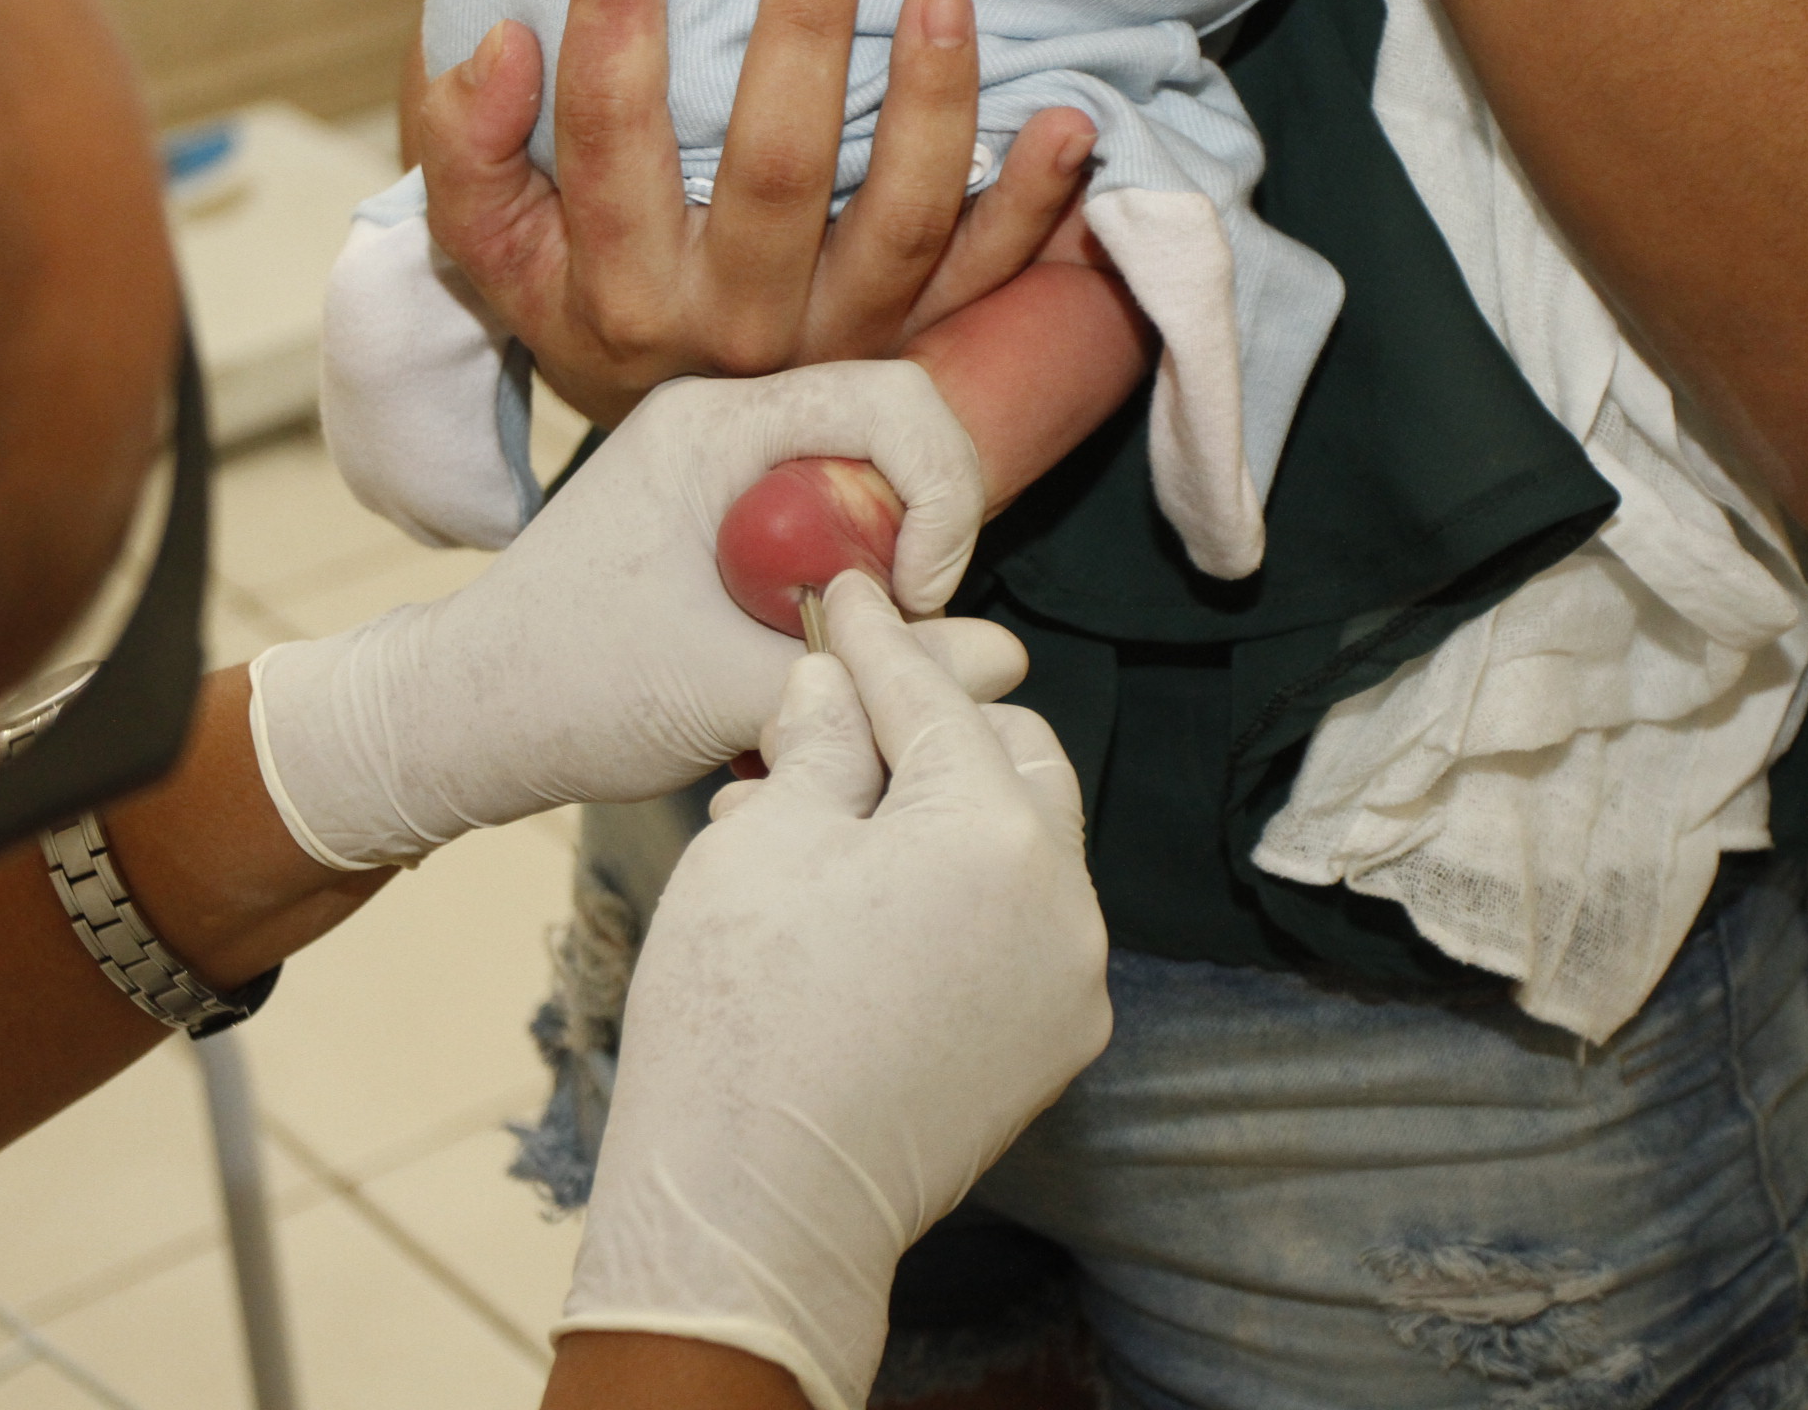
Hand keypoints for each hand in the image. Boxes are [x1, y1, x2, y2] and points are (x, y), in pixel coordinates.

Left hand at [246, 361, 1023, 868]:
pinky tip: (818, 655)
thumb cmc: (569, 693)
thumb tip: (1008, 658)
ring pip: (864, 483)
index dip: (943, 492)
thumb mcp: (732, 694)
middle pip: (892, 432)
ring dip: (885, 565)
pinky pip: (826, 522)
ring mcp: (720, 465)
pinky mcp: (720, 514)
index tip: (918, 595)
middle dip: (923, 531)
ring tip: (855, 653)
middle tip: (901, 631)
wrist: (464, 719)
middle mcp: (721, 421)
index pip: (893, 399)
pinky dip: (847, 584)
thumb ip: (878, 677)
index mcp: (715, 425)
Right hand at [413, 0, 1097, 424]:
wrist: (677, 447)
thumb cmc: (586, 304)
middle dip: (802, 43)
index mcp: (621, 294)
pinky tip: (1066, 123)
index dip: (614, 20)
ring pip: (898, 224)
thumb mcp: (496, 251)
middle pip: (773, 175)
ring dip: (931, 106)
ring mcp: (837, 344)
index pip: (611, 140)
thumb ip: (469, 152)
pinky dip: (1032, 204)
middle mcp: (733, 329)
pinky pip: (986, 279)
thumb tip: (500, 47)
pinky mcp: (914, 349)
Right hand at [558, 574, 1112, 1409]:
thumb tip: (832, 688)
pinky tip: (860, 901)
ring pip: (1016, 846)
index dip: (875, 642)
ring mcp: (1069, 984)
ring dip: (936, 813)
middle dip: (928, 729)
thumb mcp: (759, 844)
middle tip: (837, 714)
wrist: (754, 1210)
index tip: (846, 597)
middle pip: (1011, 760)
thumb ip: (815, 744)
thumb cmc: (739, 1019)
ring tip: (826, 817)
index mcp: (996, 833)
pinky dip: (952, 895)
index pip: (934, 700)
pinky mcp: (1048, 1047)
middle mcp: (1066, 903)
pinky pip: (1013, 930)